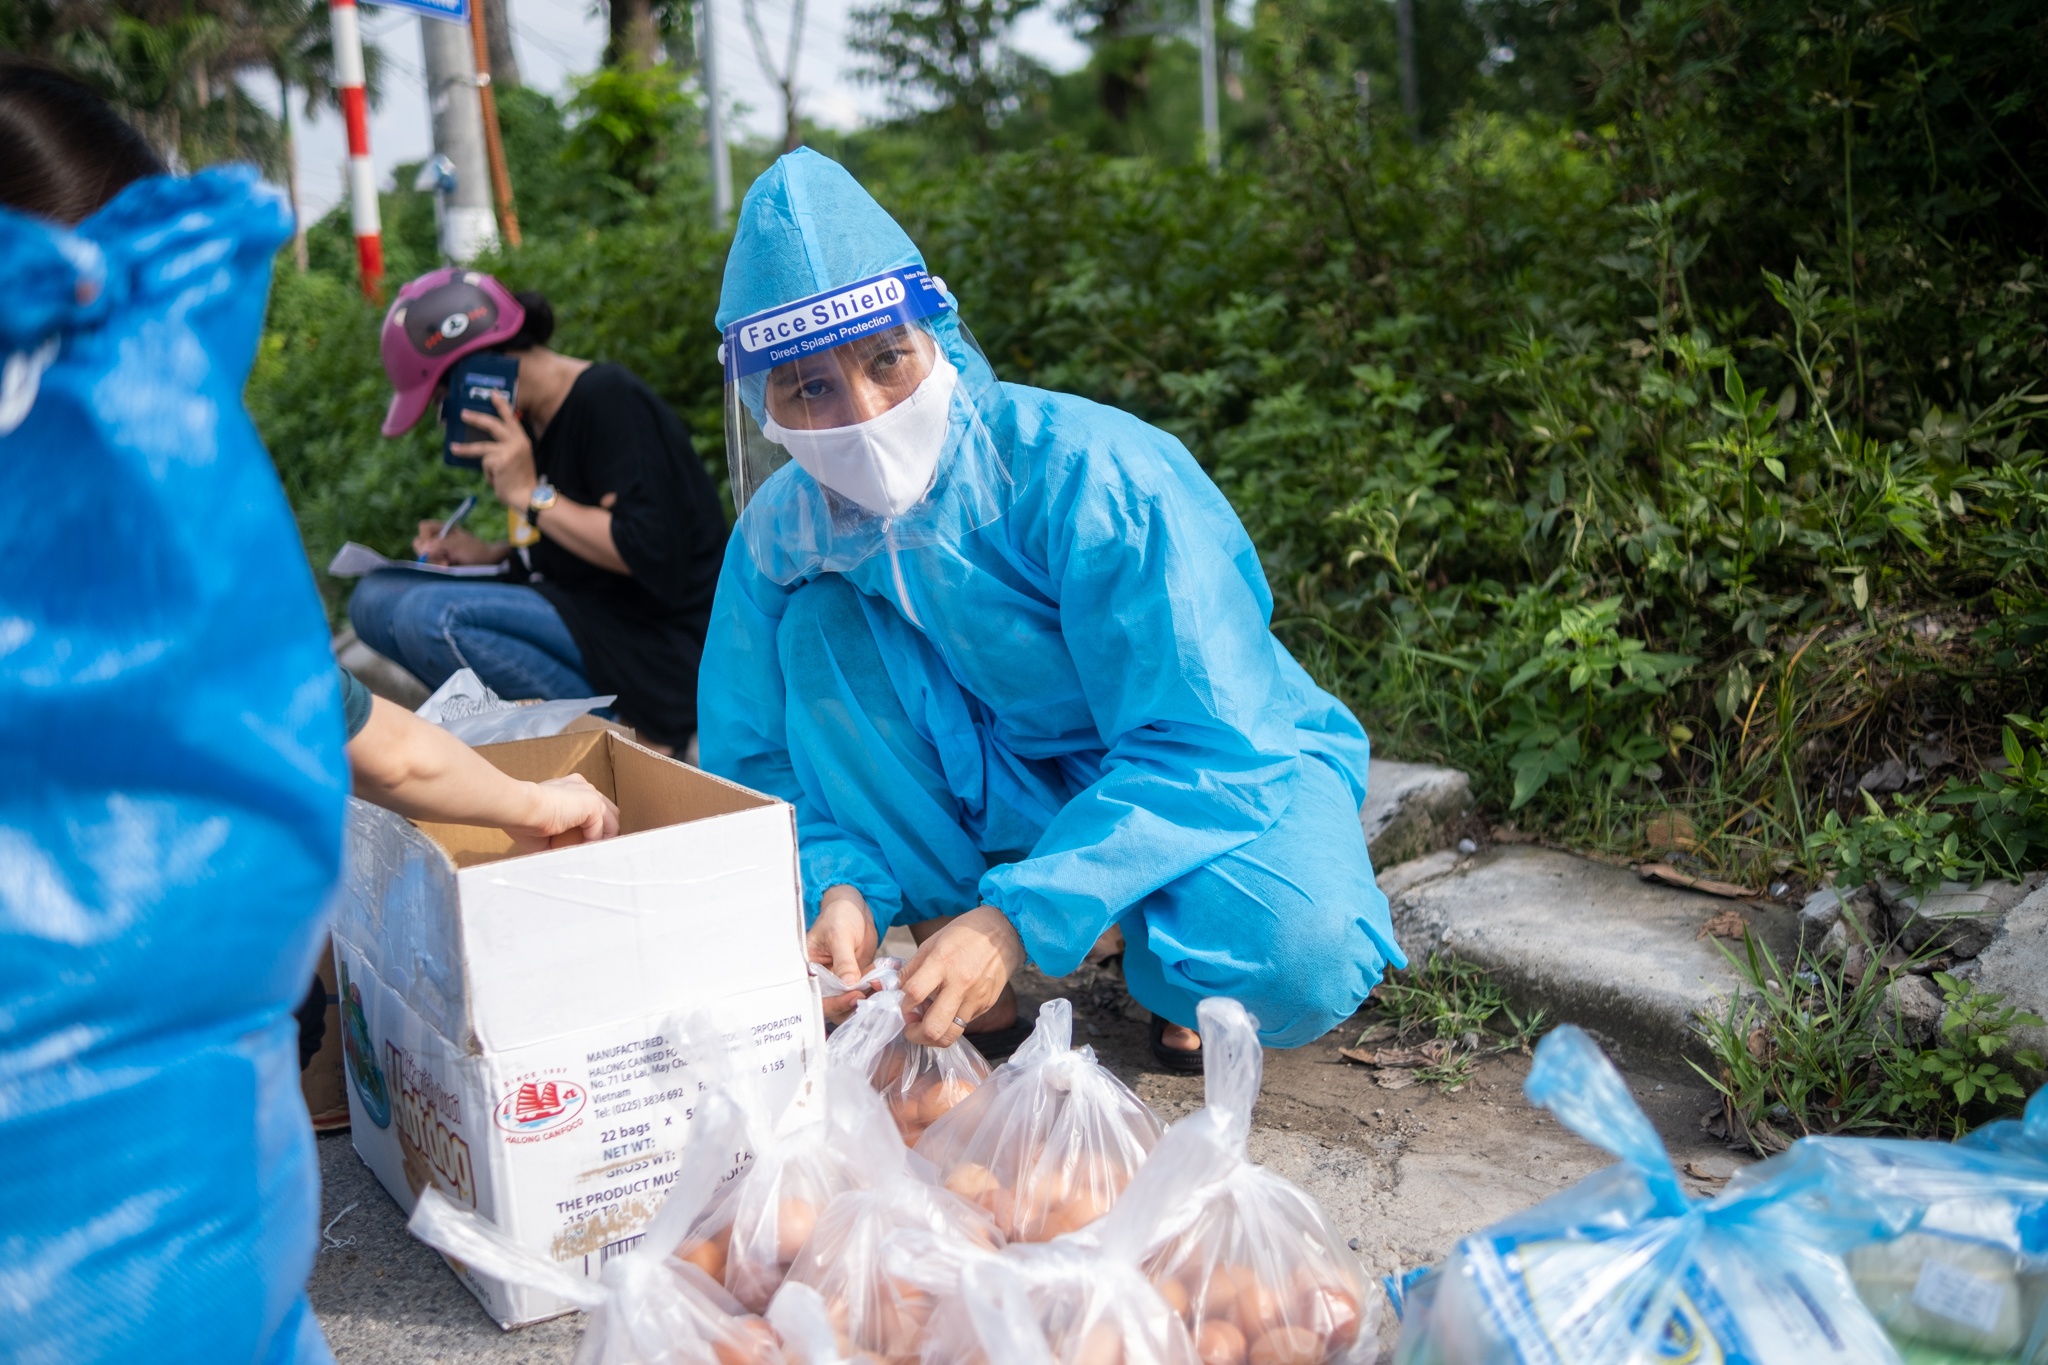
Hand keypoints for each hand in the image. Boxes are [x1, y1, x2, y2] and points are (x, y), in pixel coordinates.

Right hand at [413, 520, 506, 565]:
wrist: (487, 564)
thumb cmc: (475, 551)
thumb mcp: (458, 546)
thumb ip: (440, 545)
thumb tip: (424, 549)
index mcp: (443, 528)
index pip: (424, 527)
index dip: (425, 536)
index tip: (432, 546)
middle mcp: (438, 539)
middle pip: (419, 543)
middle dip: (428, 553)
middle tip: (443, 561)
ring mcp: (437, 551)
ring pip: (424, 556)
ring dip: (434, 562)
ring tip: (449, 566)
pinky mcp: (439, 563)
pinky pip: (430, 565)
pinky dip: (437, 568)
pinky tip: (448, 569)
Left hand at [452, 391, 537, 509]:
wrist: (528, 496)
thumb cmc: (522, 480)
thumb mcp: (519, 459)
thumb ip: (506, 449)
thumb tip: (484, 448)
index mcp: (522, 440)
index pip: (511, 418)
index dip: (502, 404)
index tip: (493, 393)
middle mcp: (516, 442)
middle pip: (492, 425)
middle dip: (476, 418)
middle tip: (463, 414)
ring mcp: (507, 451)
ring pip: (481, 447)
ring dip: (466, 448)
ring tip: (454, 448)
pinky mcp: (498, 462)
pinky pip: (485, 465)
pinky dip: (488, 474)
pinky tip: (497, 481)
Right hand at [504, 773, 619, 851]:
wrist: (519, 809)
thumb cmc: (522, 821)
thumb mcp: (544, 832)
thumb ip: (559, 841)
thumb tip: (567, 859)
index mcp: (568, 790)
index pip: (592, 810)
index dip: (593, 830)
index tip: (586, 849)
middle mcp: (581, 787)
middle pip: (608, 813)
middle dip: (605, 834)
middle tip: (594, 854)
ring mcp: (588, 792)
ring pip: (611, 820)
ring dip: (603, 840)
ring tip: (592, 856)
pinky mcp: (591, 802)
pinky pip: (602, 828)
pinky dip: (595, 842)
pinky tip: (581, 851)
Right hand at [809, 886, 878, 1022]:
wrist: (855, 908)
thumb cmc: (838, 916)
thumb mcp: (840, 936)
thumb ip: (844, 960)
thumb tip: (849, 983)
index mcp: (810, 971)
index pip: (818, 997)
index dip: (835, 1003)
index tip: (855, 996)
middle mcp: (823, 980)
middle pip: (835, 1006)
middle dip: (853, 1005)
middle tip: (872, 998)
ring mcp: (840, 981)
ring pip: (852, 1002)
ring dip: (868, 998)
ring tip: (882, 989)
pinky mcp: (856, 978)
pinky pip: (865, 990)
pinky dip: (876, 988)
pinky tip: (886, 980)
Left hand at [897, 906, 1024, 1046]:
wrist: (1003, 932)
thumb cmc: (964, 935)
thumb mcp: (931, 943)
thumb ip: (911, 969)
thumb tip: (893, 990)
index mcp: (941, 962)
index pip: (914, 994)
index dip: (901, 1006)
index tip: (901, 1006)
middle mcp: (960, 983)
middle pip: (933, 1028)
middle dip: (914, 1035)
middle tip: (909, 1028)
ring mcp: (975, 997)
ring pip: (950, 1035)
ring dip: (932, 1037)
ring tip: (926, 1024)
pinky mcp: (986, 1005)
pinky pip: (963, 1024)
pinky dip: (949, 1023)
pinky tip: (945, 1011)